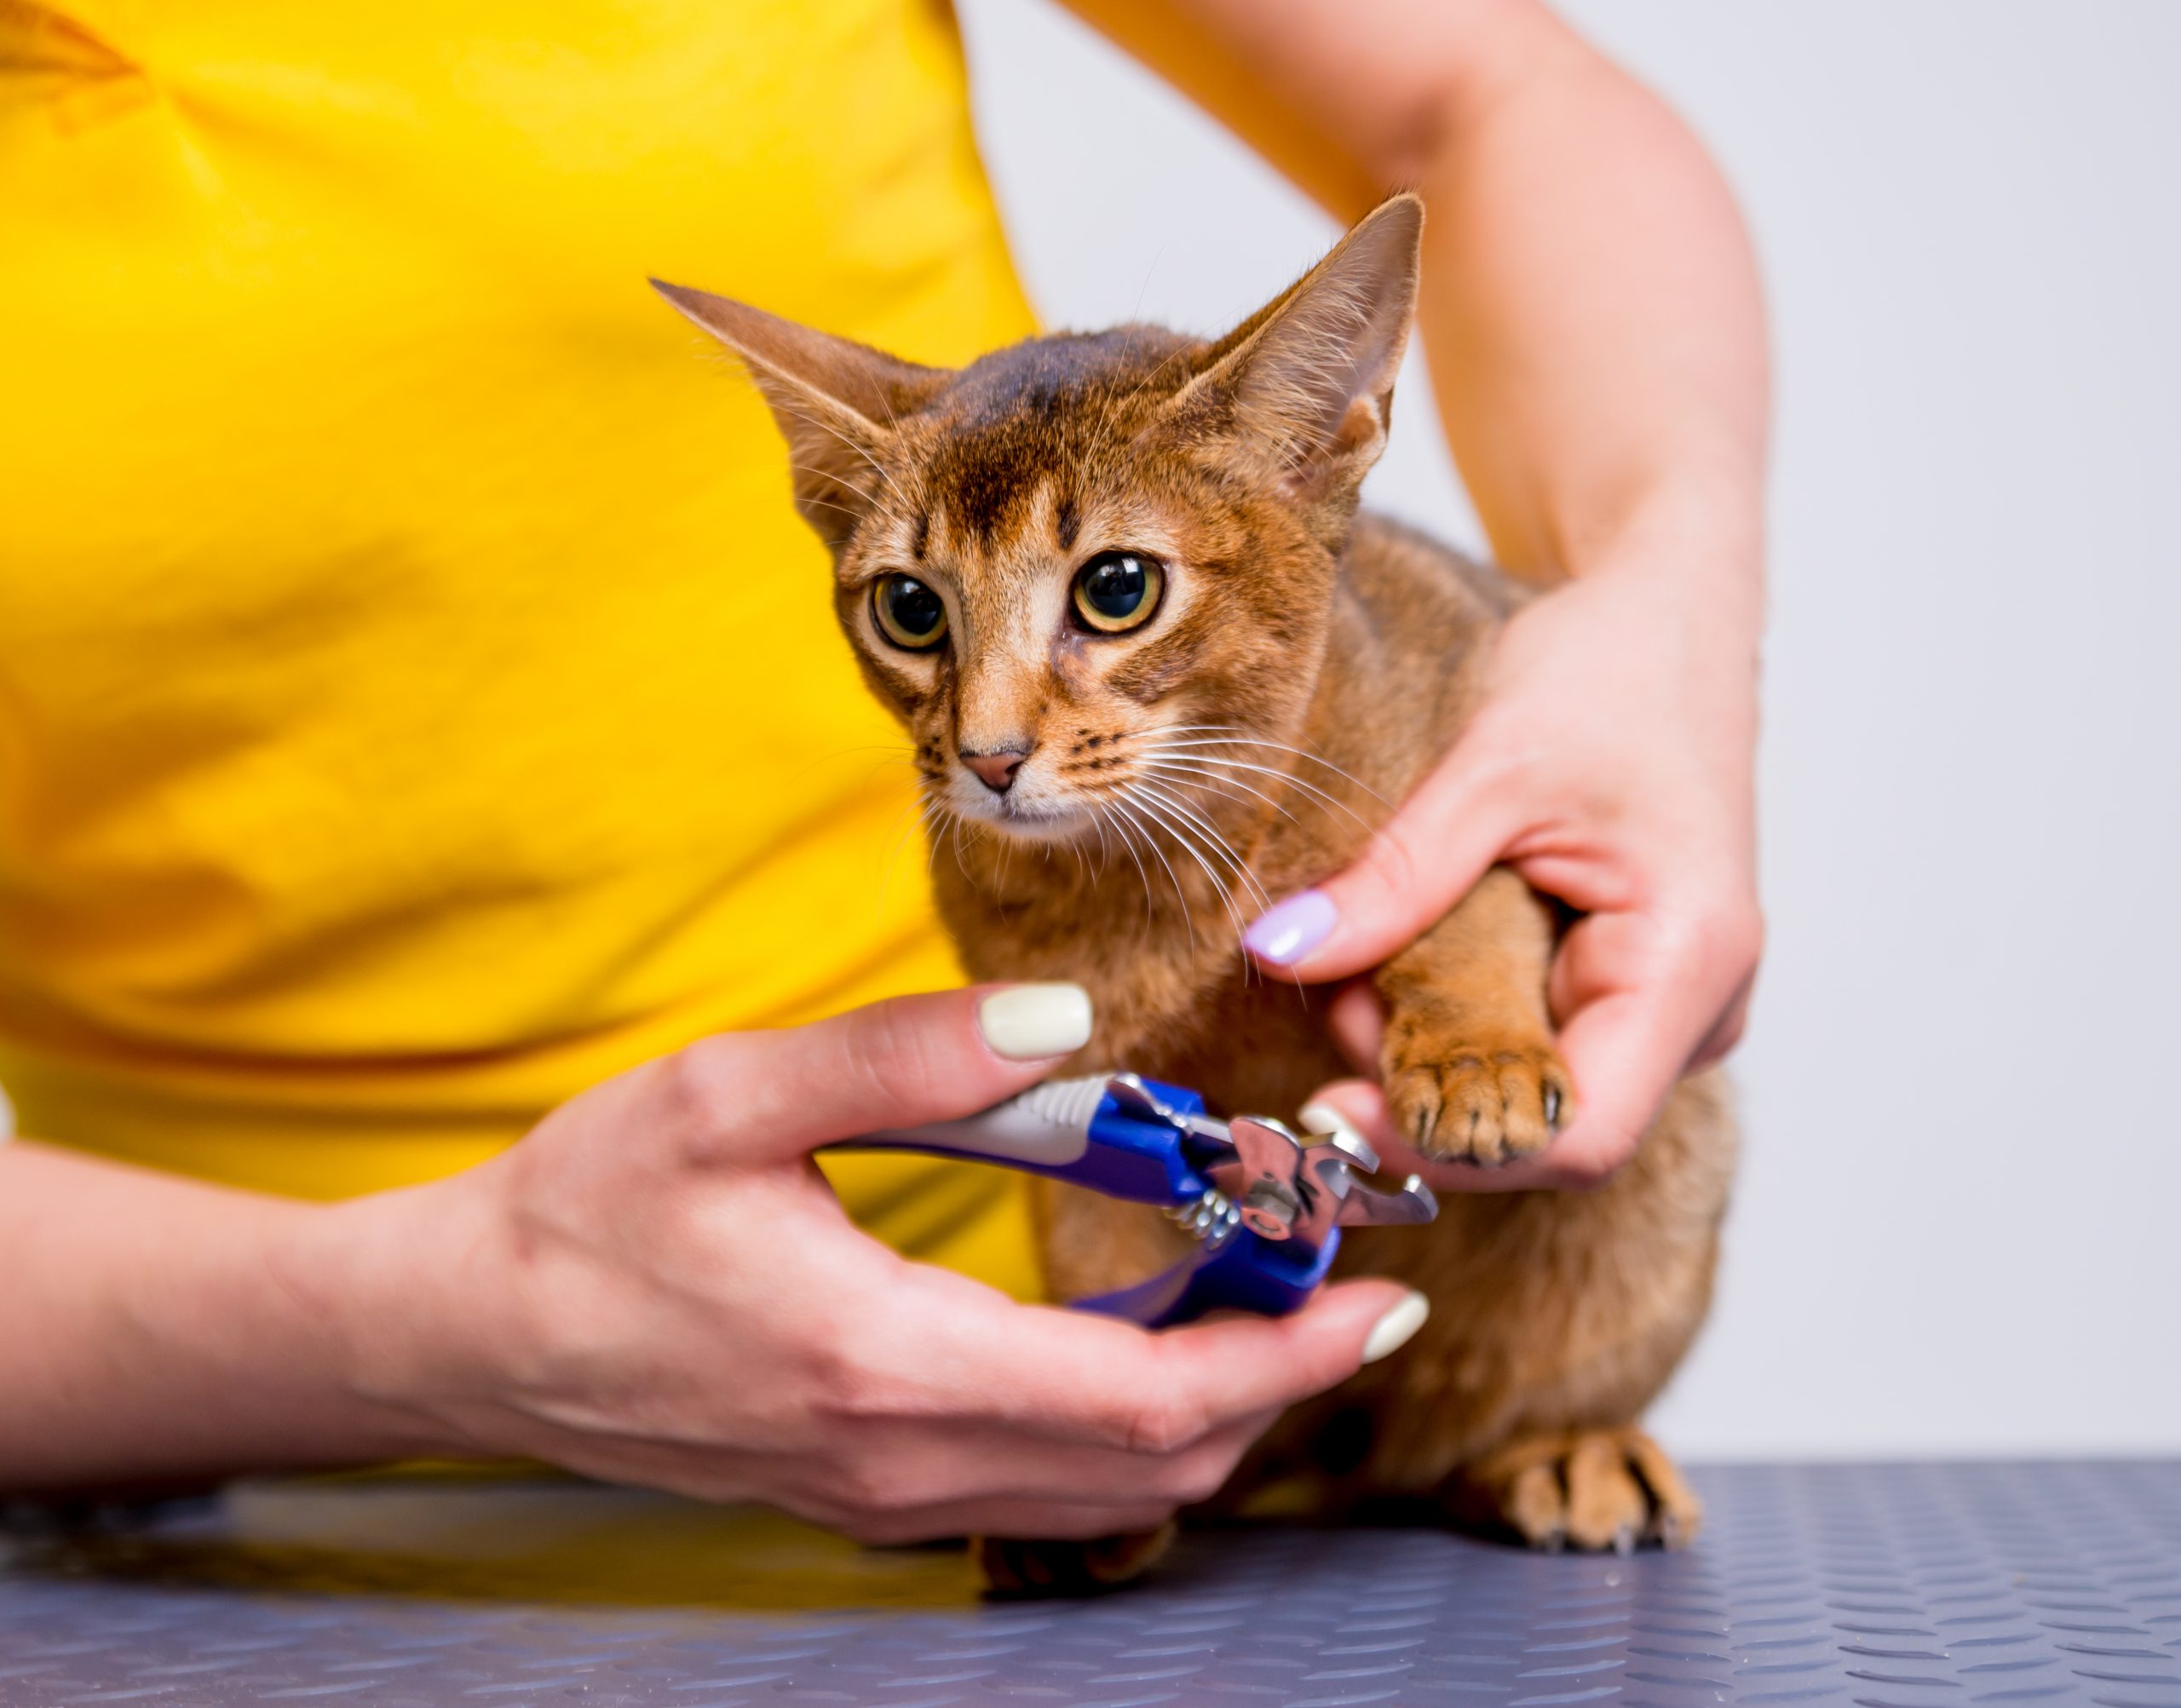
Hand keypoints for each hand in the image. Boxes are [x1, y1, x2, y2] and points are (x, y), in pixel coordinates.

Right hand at [318, 986, 1422, 1542]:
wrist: (475, 1333)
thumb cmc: (591, 1206)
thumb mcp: (731, 1093)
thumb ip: (909, 1056)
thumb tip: (1072, 1020)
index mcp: (885, 1361)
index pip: (1146, 1399)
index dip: (1282, 1354)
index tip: (1371, 1297)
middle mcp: (902, 1458)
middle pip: (1157, 1463)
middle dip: (1277, 1379)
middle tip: (1340, 1281)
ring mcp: (884, 1494)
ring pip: (1111, 1490)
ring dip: (1211, 1403)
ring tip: (1260, 1293)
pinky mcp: (867, 1492)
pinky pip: (1045, 1486)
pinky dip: (1131, 1424)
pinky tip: (1142, 1334)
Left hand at [1248, 550, 1762, 1187]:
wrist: (1668, 618)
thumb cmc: (1615, 673)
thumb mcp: (1491, 769)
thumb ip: (1393, 878)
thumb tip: (1279, 953)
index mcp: (1687, 962)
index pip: (1578, 1134)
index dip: (1452, 1147)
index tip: (1337, 1111)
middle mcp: (1693, 1006)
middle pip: (1542, 1124)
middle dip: (1420, 1084)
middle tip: (1333, 1000)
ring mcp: (1659, 1001)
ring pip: (1524, 1084)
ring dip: (1424, 1043)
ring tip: (1362, 955)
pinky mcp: (1617, 981)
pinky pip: (1525, 1035)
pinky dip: (1449, 1009)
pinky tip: (1400, 951)